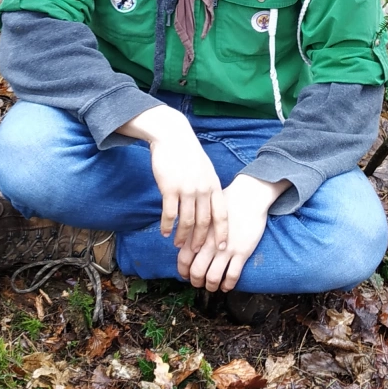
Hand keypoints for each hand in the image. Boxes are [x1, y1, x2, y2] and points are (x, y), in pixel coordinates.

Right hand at [117, 106, 227, 252]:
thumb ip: (209, 188)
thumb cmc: (188, 154)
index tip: (223, 247)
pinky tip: (164, 232)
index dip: (223, 233)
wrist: (172, 136)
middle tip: (196, 251)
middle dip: (201, 240)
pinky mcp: (170, 188)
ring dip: (182, 236)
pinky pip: (170, 214)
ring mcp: (186, 190)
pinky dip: (167, 226)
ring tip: (177, 244)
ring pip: (186, 221)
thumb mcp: (206, 170)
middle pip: (204, 223)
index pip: (222, 215)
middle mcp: (202, 190)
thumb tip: (210, 206)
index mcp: (213, 186)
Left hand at [179, 174, 288, 292]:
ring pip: (213, 277)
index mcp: (198, 233)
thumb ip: (194, 228)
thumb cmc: (226, 202)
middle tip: (198, 283)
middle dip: (196, 281)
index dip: (183, 271)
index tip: (185, 275)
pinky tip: (226, 286)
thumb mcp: (204, 213)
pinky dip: (227, 285)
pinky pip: (232, 276)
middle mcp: (209, 243)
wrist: (249, 196)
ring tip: (212, 286)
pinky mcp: (241, 252)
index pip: (183, 259)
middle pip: (197, 271)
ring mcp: (225, 249)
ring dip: (211, 286)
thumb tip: (184, 242)